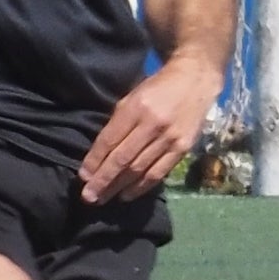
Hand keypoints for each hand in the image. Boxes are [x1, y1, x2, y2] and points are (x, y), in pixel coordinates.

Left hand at [81, 58, 221, 203]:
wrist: (195, 80)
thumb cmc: (158, 87)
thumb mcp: (132, 97)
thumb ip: (119, 122)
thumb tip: (101, 153)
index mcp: (136, 108)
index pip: (110, 140)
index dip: (95, 160)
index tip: (83, 176)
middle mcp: (153, 124)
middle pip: (123, 159)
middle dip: (103, 180)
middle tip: (88, 196)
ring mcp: (170, 138)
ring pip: (139, 169)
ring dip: (119, 187)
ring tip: (103, 199)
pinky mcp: (183, 148)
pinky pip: (159, 172)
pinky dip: (141, 186)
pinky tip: (127, 195)